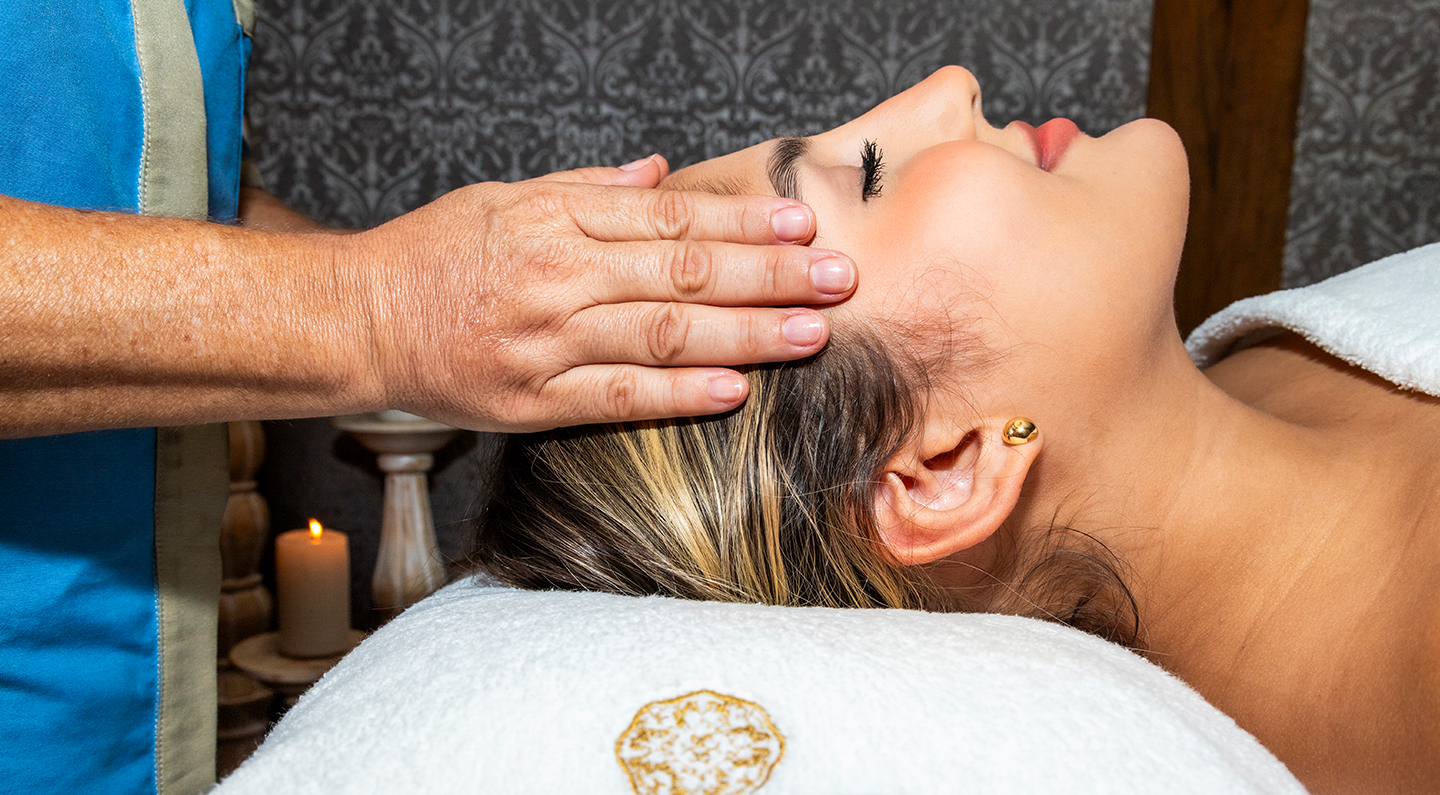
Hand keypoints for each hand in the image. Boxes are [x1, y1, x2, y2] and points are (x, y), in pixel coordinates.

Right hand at [342, 155, 856, 431]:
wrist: (357, 320)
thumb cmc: (434, 255)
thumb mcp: (504, 198)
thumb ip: (587, 189)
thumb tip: (661, 173)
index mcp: (555, 220)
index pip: (669, 218)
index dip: (742, 222)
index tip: (802, 226)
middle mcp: (557, 277)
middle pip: (683, 273)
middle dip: (769, 275)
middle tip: (837, 278)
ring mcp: (546, 343)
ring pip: (663, 335)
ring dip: (746, 334)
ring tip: (811, 333)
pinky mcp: (531, 403)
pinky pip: (619, 399)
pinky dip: (681, 396)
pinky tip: (736, 390)